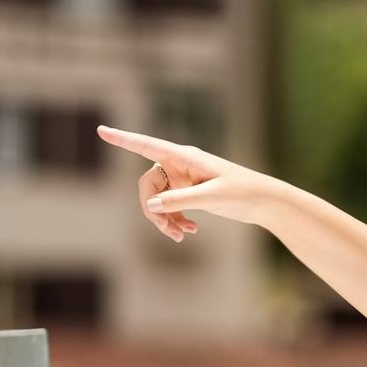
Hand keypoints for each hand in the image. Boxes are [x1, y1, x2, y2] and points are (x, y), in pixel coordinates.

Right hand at [96, 125, 288, 241]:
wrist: (266, 201)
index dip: (123, 139)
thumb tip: (152, 205)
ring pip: (158, 199)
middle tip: (169, 230)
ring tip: (181, 236)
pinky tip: (190, 232)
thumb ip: (182, 200)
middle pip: (149, 184)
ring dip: (164, 219)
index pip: (147, 145)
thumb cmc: (244, 192)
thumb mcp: (213, 197)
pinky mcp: (190, 192)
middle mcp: (181, 165)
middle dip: (153, 209)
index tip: (101, 130)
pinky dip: (175, 220)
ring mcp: (184, 179)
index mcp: (186, 157)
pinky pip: (170, 206)